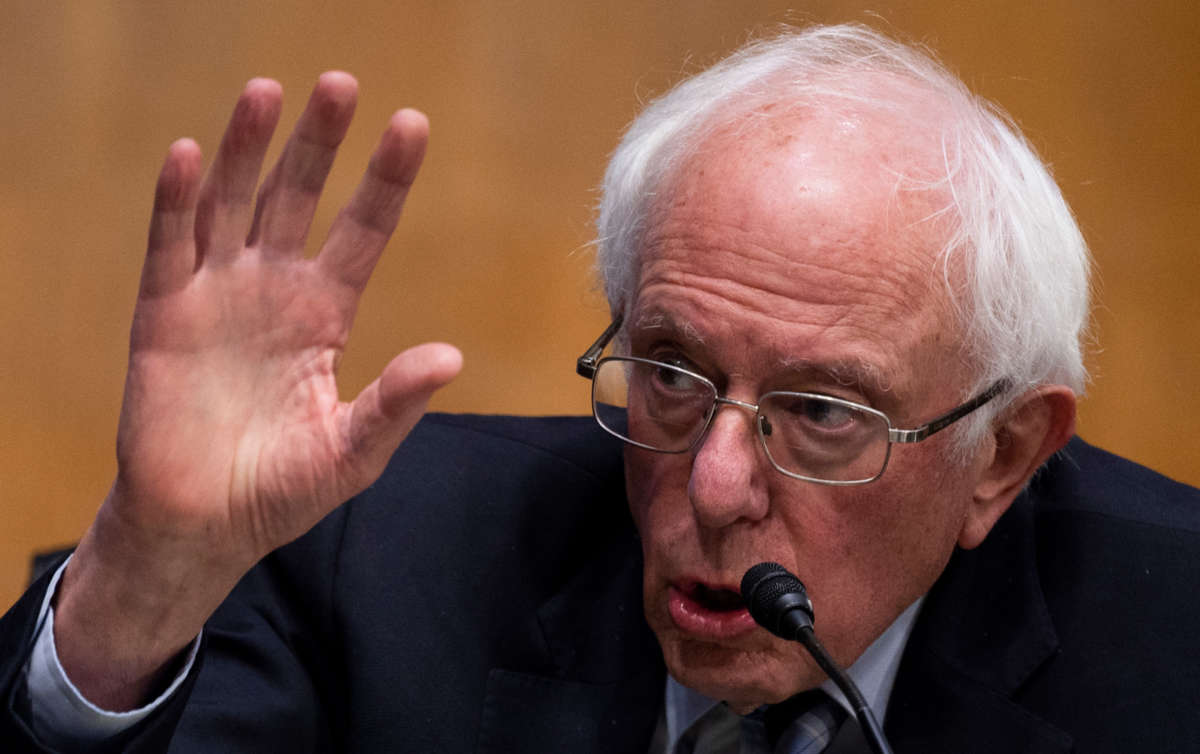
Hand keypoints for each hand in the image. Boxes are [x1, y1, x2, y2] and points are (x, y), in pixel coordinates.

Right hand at [54, 72, 460, 707]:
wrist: (204, 526)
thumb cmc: (282, 489)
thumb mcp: (352, 449)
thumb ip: (395, 402)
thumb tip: (451, 356)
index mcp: (326, 313)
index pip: (363, 230)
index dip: (385, 179)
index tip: (412, 123)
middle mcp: (274, 289)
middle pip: (299, 198)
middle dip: (318, 143)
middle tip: (341, 84)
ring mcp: (217, 295)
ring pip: (233, 205)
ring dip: (248, 149)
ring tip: (267, 91)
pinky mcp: (163, 313)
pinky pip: (169, 246)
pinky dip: (177, 200)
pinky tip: (193, 154)